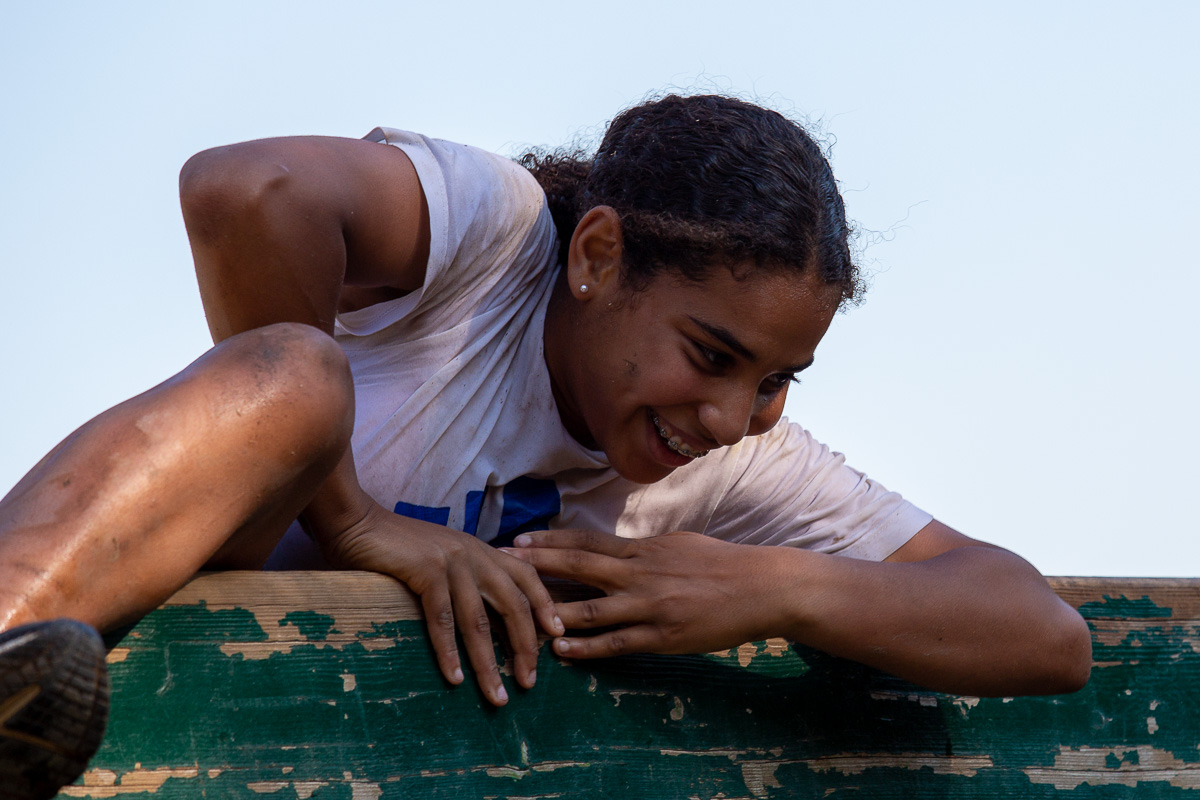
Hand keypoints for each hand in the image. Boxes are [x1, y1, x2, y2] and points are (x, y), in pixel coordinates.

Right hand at [320, 501, 563, 705]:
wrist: (357, 521)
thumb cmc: (396, 546)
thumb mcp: (442, 558)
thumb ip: (465, 577)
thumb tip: (482, 616)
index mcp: (481, 550)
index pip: (527, 577)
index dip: (545, 605)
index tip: (557, 636)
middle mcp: (474, 555)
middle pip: (513, 605)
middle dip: (525, 647)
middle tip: (528, 682)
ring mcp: (452, 562)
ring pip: (479, 621)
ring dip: (489, 663)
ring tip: (497, 695)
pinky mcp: (427, 571)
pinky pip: (443, 619)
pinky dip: (449, 652)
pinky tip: (453, 677)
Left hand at [505, 530, 780, 659]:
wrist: (761, 587)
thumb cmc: (720, 563)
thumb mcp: (678, 544)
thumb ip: (643, 550)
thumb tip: (612, 548)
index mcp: (644, 549)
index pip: (587, 541)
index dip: (550, 541)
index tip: (519, 540)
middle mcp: (641, 573)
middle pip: (580, 566)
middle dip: (538, 566)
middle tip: (502, 565)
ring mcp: (651, 606)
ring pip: (592, 608)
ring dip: (553, 611)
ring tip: (519, 613)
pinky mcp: (663, 636)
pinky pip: (618, 642)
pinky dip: (588, 646)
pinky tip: (563, 649)